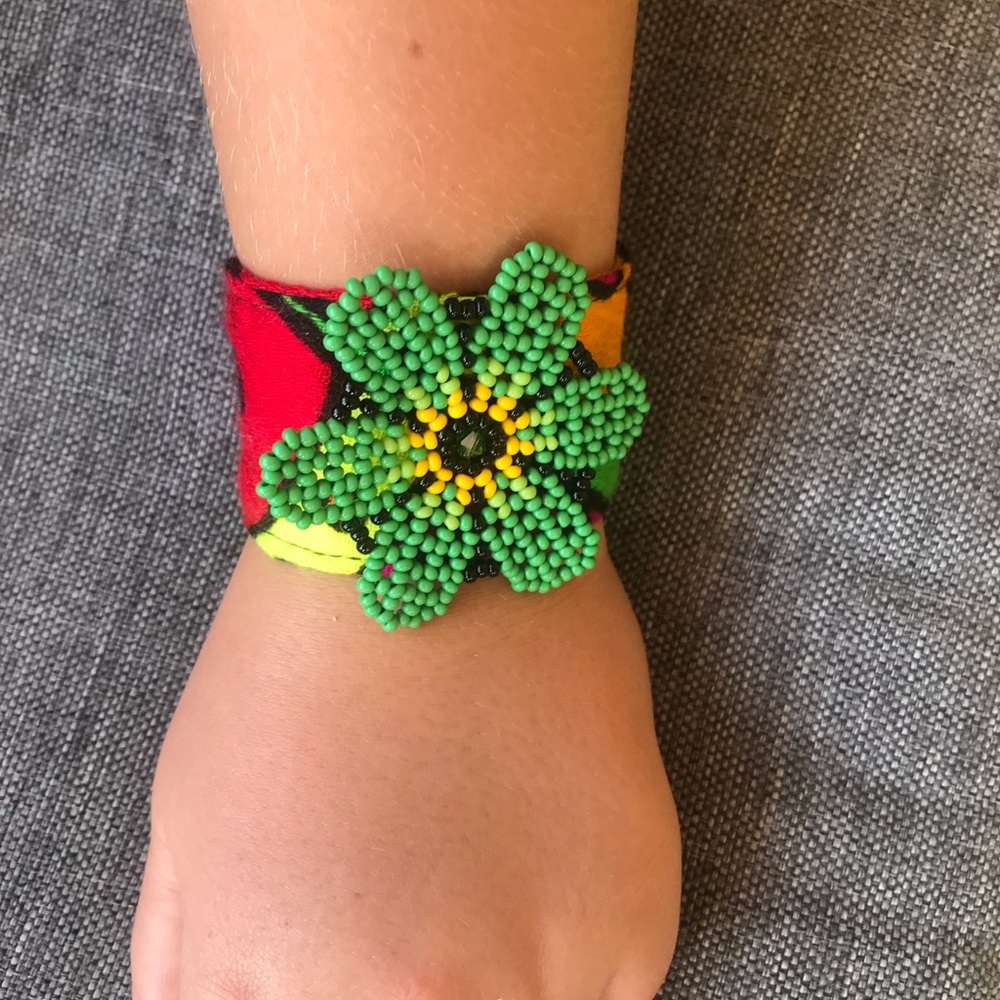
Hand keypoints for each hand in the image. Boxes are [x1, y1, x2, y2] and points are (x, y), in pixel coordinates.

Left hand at [131, 537, 680, 998]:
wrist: (429, 547)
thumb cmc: (297, 664)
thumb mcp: (191, 818)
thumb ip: (197, 962)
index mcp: (284, 982)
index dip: (337, 988)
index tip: (366, 959)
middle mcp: (416, 998)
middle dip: (418, 986)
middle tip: (423, 908)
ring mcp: (538, 962)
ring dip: (501, 981)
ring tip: (476, 874)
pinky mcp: (636, 909)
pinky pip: (606, 993)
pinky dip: (575, 956)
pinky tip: (541, 854)